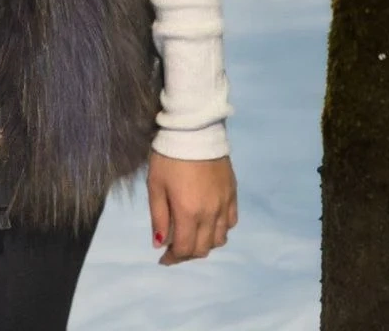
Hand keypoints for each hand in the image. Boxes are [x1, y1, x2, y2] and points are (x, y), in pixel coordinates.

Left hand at [147, 148, 236, 264]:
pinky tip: (210, 222)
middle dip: (187, 253)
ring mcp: (225, 205)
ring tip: (192, 235)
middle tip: (174, 247)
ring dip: (204, 243)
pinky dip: (220, 229)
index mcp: (189, 213)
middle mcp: (211, 214)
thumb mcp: (155, 185)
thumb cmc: (168, 157)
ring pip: (219, 239)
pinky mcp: (233, 194)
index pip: (185, 249)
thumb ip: (158, 216)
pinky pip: (231, 223)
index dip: (173, 258)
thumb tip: (160, 243)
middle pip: (203, 248)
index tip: (163, 257)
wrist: (194, 130)